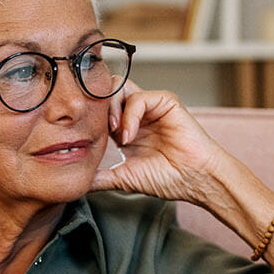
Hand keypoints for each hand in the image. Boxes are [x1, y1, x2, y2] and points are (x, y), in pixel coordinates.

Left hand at [93, 79, 227, 204]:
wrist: (194, 179)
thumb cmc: (167, 179)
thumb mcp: (124, 178)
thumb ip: (101, 178)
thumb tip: (78, 185)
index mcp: (125, 129)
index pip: (98, 110)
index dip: (88, 119)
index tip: (83, 138)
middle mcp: (136, 114)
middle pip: (105, 93)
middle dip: (97, 109)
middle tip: (98, 132)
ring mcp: (151, 106)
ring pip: (119, 88)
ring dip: (112, 109)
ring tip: (116, 133)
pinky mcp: (165, 101)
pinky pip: (139, 96)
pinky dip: (130, 114)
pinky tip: (129, 135)